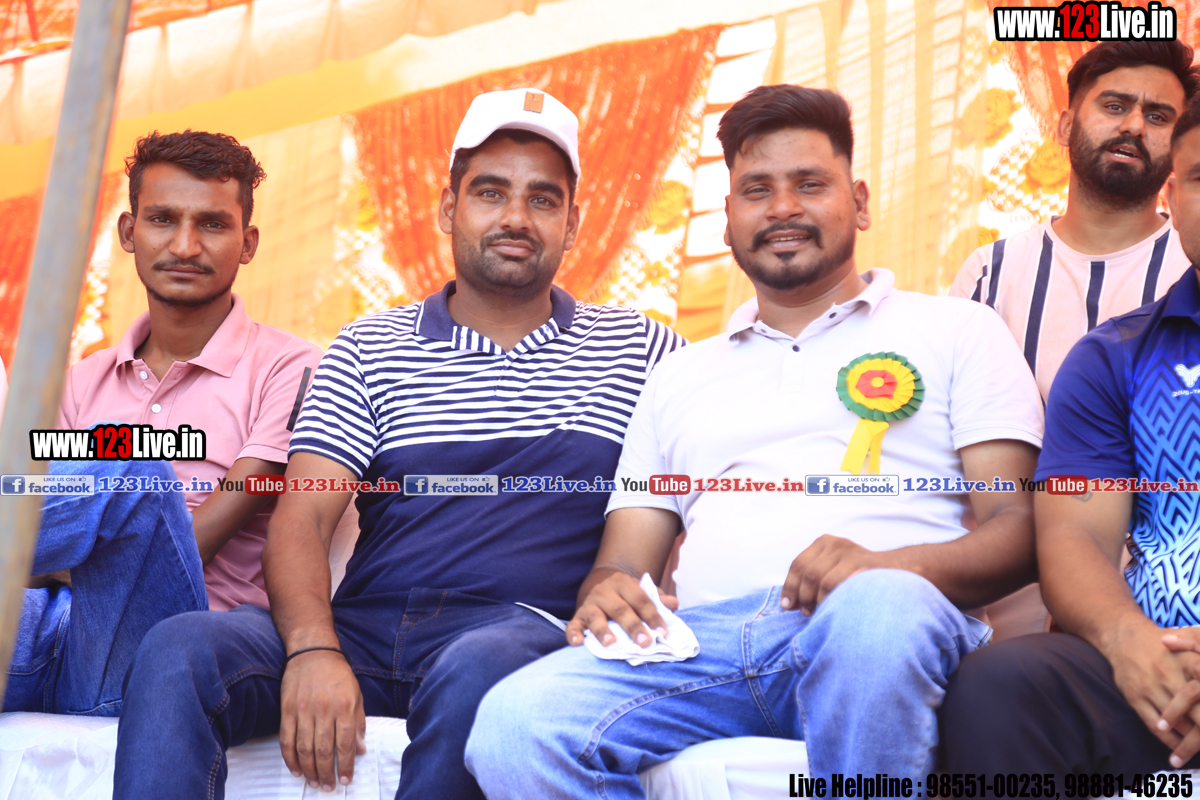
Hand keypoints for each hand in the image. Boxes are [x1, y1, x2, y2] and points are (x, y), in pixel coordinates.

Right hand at [278, 650, 365, 790]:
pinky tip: (296, 770)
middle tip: (329, 787)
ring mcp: (303, 711)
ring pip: (304, 749)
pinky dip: (290, 758)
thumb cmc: (338, 675)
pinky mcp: (287, 710)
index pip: (345, 744)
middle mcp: (323, 711)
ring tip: (315, 782)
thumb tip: (360, 750)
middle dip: (326, 773)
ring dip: (309, 770)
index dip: (345, 765)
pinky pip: (287, 740)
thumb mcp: (356, 696)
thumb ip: (358, 724)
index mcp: (344, 707)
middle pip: (323, 750)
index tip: (345, 779)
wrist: (313, 653)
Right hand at [565, 571, 676, 646]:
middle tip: (645, 642)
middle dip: (633, 626)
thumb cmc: (625, 594)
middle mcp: (605, 592)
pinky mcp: (577, 616)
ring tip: (611, 643)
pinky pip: (573, 625)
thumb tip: (674, 604)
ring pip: (596, 617)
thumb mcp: (639, 591)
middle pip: (621, 610)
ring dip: (603, 631)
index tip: (663, 633)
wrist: (597, 581)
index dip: (653, 616)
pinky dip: (573, 634)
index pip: (641, 600)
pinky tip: (578, 643)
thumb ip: (656, 599)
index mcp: (624, 584)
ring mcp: (590, 604)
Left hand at [780, 535, 890, 614]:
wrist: (897, 568)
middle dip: (804, 596)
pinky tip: (837, 609)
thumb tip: (789, 603)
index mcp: (823, 543)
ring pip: (824, 580)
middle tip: (806, 613)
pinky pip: (843, 585)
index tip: (787, 606)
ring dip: (819, 601)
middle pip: (809, 573)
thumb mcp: (833, 568)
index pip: (798, 565)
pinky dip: (836, 600)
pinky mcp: (866, 564)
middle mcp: (836, 544)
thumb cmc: (858, 574)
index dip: (790, 587)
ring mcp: (852, 553)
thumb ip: (812, 580)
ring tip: (820, 613)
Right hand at [1106, 624, 1199, 765]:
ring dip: (1193, 741)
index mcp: (1188, 661)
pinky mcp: (1135, 698)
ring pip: (1178, 724)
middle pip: (1198, 714)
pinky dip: (1171, 741)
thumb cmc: (1164, 641)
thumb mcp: (1191, 635)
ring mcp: (1150, 688)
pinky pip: (1156, 727)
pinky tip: (1181, 746)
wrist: (1122, 637)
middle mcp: (1169, 675)